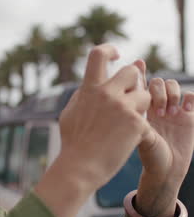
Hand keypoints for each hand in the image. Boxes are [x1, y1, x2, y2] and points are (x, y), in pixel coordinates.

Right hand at [34, 44, 151, 216]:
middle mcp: (106, 93)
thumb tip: (90, 85)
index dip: (109, 50)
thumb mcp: (70, 113)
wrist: (80, 167)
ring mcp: (123, 107)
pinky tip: (126, 139)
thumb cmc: (73, 143)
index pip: (98, 55)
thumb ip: (83, 95)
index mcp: (88, 89)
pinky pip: (145, 117)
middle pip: (131, 71)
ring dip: (139, 106)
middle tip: (128, 98)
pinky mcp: (137, 123)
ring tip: (126, 123)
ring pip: (144, 94)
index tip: (116, 54)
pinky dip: (138, 127)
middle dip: (133, 82)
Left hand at [136, 75, 193, 216]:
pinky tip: (186, 109)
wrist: (167, 169)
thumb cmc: (150, 156)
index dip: (139, 72)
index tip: (139, 64)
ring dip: (173, 95)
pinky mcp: (188, 115)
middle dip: (159, 92)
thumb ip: (138, 123)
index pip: (139, 84)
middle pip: (158, 82)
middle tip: (159, 113)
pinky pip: (191, 95)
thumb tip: (133, 110)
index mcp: (141, 108)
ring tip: (171, 114)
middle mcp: (156, 106)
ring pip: (173, 85)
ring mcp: (172, 109)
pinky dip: (189, 97)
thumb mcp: (141, 138)